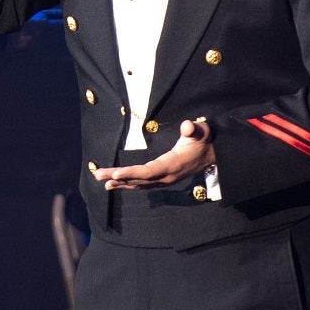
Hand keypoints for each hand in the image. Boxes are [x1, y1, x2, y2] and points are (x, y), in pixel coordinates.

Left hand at [96, 118, 213, 188]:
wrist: (211, 156)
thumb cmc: (202, 141)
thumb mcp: (202, 132)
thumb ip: (194, 128)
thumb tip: (187, 125)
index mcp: (173, 165)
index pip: (148, 171)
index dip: (131, 173)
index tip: (115, 173)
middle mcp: (166, 176)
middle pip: (139, 179)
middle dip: (118, 177)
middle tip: (98, 174)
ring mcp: (163, 180)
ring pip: (138, 183)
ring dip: (119, 182)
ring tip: (101, 180)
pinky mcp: (161, 180)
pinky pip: (141, 184)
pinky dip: (127, 184)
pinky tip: (114, 183)